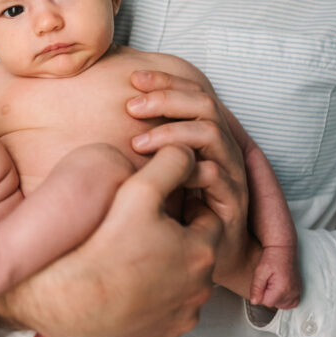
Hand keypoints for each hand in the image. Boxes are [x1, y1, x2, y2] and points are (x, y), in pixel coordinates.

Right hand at [0, 145, 220, 336]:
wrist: (68, 297)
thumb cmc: (103, 244)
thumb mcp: (138, 190)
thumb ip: (170, 164)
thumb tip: (188, 153)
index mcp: (201, 251)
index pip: (207, 218)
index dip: (183, 208)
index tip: (158, 208)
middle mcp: (200, 288)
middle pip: (197, 252)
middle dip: (178, 238)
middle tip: (143, 230)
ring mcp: (183, 315)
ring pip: (185, 283)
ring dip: (169, 269)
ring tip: (134, 257)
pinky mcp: (164, 334)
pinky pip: (169, 312)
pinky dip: (156, 299)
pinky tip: (130, 285)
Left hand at [126, 70, 256, 297]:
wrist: (205, 257)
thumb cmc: (173, 211)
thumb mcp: (151, 169)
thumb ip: (139, 142)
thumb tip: (101, 116)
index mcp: (204, 135)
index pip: (191, 92)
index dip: (165, 81)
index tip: (133, 79)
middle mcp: (221, 148)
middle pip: (203, 103)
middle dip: (167, 98)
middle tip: (132, 107)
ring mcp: (230, 172)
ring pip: (211, 132)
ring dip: (172, 131)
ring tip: (138, 143)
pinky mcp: (233, 200)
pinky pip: (216, 173)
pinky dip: (187, 167)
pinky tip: (160, 173)